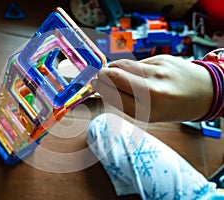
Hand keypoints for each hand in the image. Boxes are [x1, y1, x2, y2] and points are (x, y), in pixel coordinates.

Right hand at [92, 55, 213, 121]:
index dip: (100, 89)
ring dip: (114, 68)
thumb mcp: (150, 114)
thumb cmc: (174, 106)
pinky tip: (137, 72)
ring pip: (123, 64)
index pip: (113, 95)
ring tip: (114, 73)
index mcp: (149, 110)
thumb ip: (126, 101)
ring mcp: (158, 71)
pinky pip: (137, 61)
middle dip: (102, 76)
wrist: (204, 91)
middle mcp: (153, 90)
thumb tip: (103, 87)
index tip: (94, 85)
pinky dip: (131, 66)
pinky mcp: (161, 58)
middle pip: (114, 76)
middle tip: (99, 77)